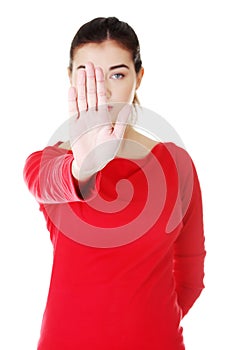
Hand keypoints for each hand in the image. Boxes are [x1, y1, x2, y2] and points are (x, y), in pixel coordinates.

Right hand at [68, 62, 130, 180]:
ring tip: (81, 71)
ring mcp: (83, 119)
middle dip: (90, 79)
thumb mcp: (116, 138)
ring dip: (81, 85)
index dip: (100, 83)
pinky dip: (72, 100)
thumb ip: (121, 123)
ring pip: (82, 98)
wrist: (92, 163)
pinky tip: (72, 89)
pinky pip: (73, 109)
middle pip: (91, 93)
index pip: (101, 96)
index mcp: (103, 116)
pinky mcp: (74, 124)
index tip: (99, 69)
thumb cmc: (106, 152)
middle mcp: (93, 115)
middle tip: (89, 64)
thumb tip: (128, 107)